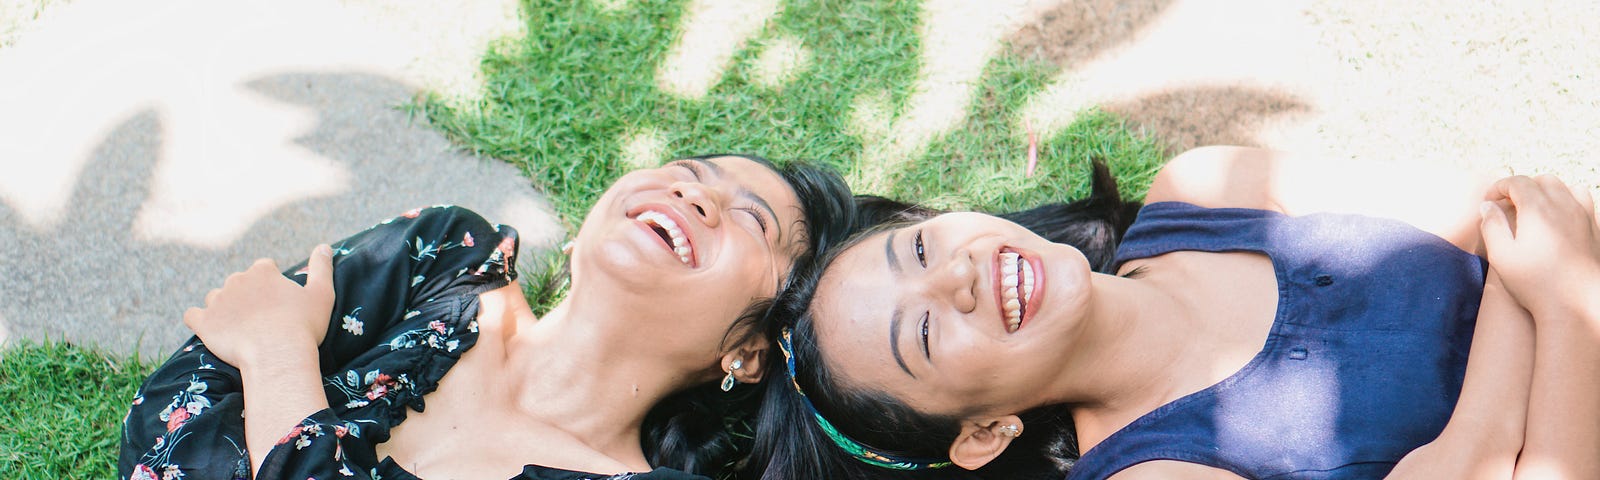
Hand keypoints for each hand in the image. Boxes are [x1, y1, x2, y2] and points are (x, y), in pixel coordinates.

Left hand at [184, 244, 335, 366]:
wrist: (277, 354)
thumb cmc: (303, 325)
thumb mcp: (322, 294)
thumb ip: (322, 267)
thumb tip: (325, 246)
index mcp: (263, 271)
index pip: (264, 268)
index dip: (272, 284)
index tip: (279, 301)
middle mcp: (237, 280)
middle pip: (239, 282)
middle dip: (247, 296)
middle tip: (261, 318)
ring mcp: (217, 300)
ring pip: (216, 298)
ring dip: (224, 307)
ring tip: (238, 328)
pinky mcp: (203, 322)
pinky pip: (192, 315)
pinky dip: (199, 320)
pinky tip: (211, 329)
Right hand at [1479, 175, 1599, 317]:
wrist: (1576, 307)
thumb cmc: (1535, 284)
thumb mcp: (1501, 256)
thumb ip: (1492, 225)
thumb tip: (1487, 206)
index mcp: (1538, 210)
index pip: (1517, 182)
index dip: (1498, 188)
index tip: (1488, 202)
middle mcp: (1564, 207)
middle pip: (1542, 180)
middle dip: (1522, 187)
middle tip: (1506, 206)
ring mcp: (1583, 217)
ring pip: (1566, 187)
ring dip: (1546, 191)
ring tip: (1533, 209)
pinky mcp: (1595, 229)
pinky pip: (1583, 200)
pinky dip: (1568, 199)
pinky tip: (1558, 218)